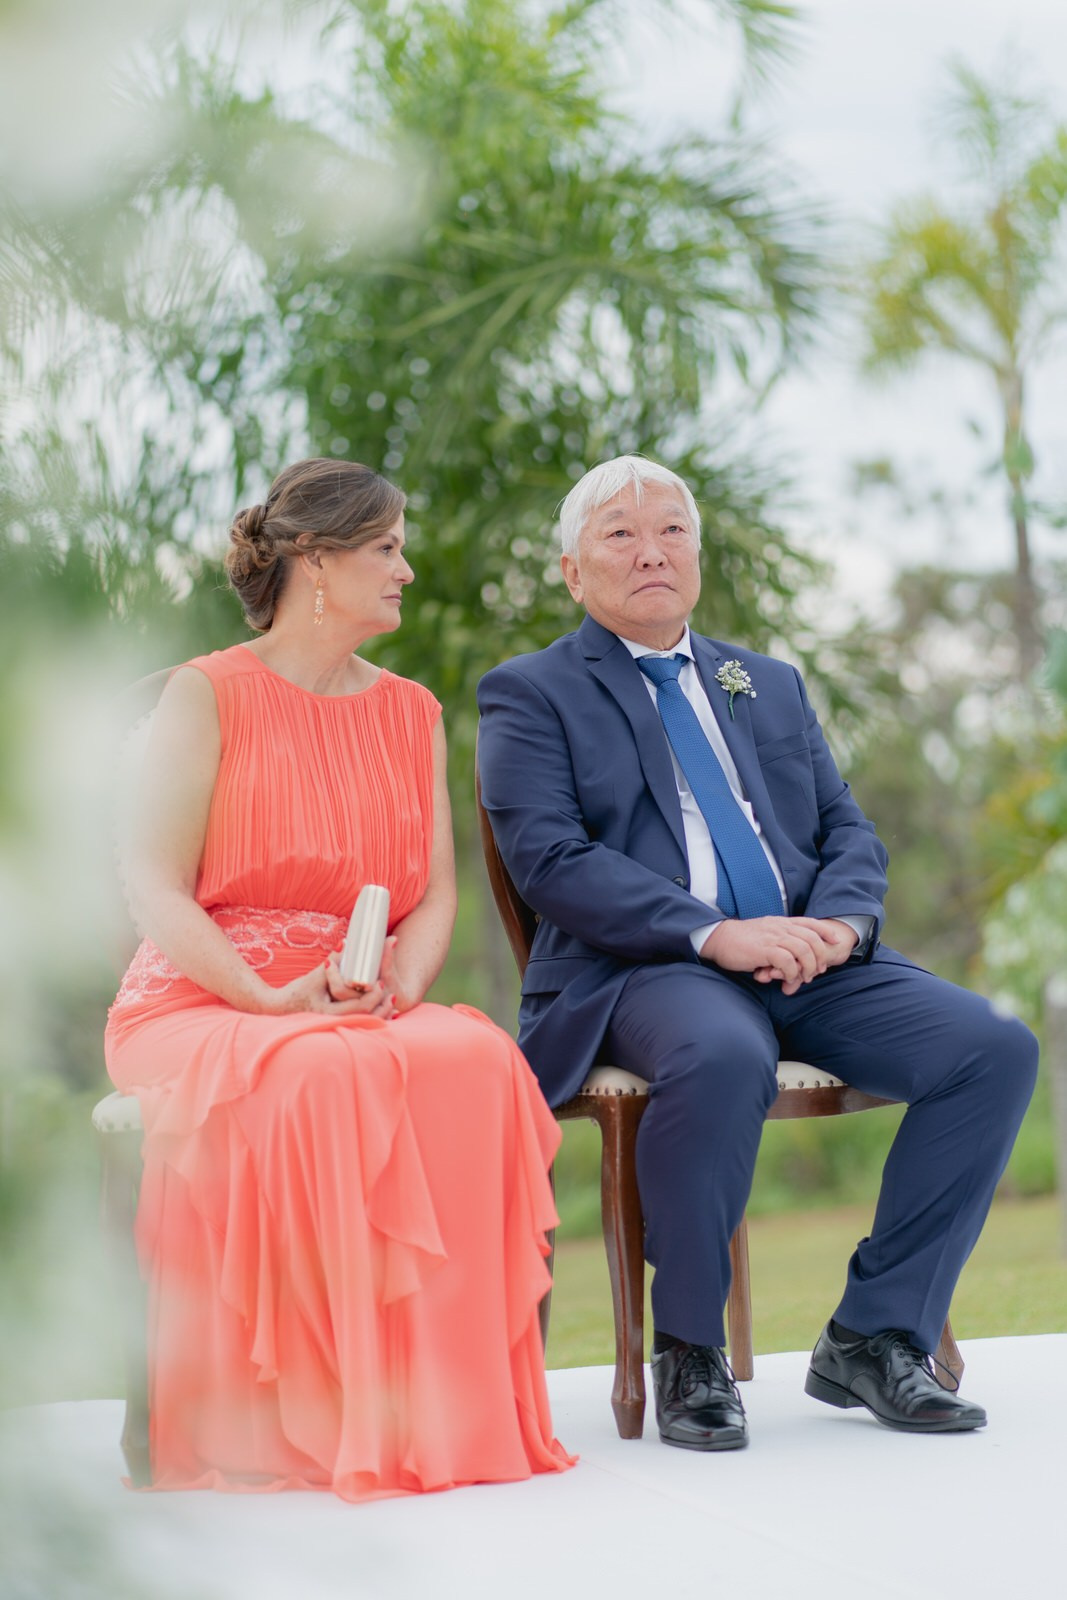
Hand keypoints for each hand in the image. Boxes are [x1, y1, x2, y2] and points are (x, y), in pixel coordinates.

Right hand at [263, 954, 394, 1017]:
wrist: (280, 1009)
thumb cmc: (296, 992)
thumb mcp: (314, 976)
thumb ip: (332, 961)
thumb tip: (347, 943)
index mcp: (327, 1012)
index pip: (358, 1006)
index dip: (372, 995)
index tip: (380, 983)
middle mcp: (333, 1023)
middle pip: (365, 1017)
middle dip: (380, 1005)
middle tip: (387, 991)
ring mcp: (335, 1027)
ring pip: (364, 1024)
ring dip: (380, 1013)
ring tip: (391, 1002)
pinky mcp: (337, 1027)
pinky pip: (360, 1025)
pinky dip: (373, 1018)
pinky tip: (384, 1012)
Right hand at [701, 916, 853, 996]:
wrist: (718, 938)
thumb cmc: (740, 940)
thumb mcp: (764, 933)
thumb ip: (779, 940)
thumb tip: (790, 956)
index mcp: (781, 922)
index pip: (810, 923)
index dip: (825, 931)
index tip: (835, 941)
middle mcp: (780, 927)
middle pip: (812, 938)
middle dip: (820, 956)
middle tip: (818, 971)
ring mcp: (773, 937)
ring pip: (803, 950)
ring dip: (807, 967)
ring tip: (803, 978)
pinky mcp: (764, 950)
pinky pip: (787, 961)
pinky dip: (792, 972)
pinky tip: (787, 978)